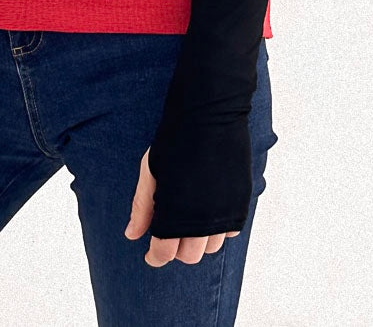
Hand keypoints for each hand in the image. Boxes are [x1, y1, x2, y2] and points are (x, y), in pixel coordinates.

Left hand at [124, 147, 240, 265]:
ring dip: (198, 241)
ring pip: (211, 248)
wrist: (210, 115)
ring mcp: (224, 212)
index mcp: (174, 213)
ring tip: (189, 219)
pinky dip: (218, 228)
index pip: (164, 253)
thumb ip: (142, 206)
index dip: (155, 256)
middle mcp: (202, 219)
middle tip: (169, 232)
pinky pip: (230, 232)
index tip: (151, 254)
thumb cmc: (174, 140)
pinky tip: (208, 210)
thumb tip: (131, 235)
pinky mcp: (241, 203)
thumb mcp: (150, 171)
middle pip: (189, 256)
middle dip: (176, 250)